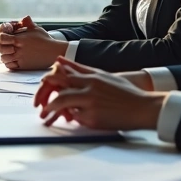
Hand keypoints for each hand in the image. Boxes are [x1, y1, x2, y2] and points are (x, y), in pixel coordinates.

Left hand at [0, 16, 63, 69]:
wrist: (54, 52)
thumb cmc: (45, 39)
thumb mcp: (36, 28)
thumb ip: (27, 22)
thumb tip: (23, 18)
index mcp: (19, 39)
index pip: (1, 38)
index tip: (1, 37)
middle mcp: (18, 49)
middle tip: (2, 46)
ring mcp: (20, 58)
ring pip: (3, 58)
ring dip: (3, 55)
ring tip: (7, 53)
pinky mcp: (23, 66)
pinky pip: (10, 66)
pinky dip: (8, 63)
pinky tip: (12, 59)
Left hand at [33, 58, 151, 109]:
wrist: (143, 108)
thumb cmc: (124, 92)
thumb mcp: (102, 76)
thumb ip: (80, 69)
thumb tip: (59, 60)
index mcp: (91, 77)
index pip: (62, 76)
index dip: (49, 81)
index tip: (42, 86)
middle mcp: (89, 90)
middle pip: (60, 91)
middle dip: (46, 98)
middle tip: (38, 105)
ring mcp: (91, 105)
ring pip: (65, 105)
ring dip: (53, 111)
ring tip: (45, 117)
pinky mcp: (94, 120)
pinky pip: (76, 119)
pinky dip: (72, 119)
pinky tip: (70, 120)